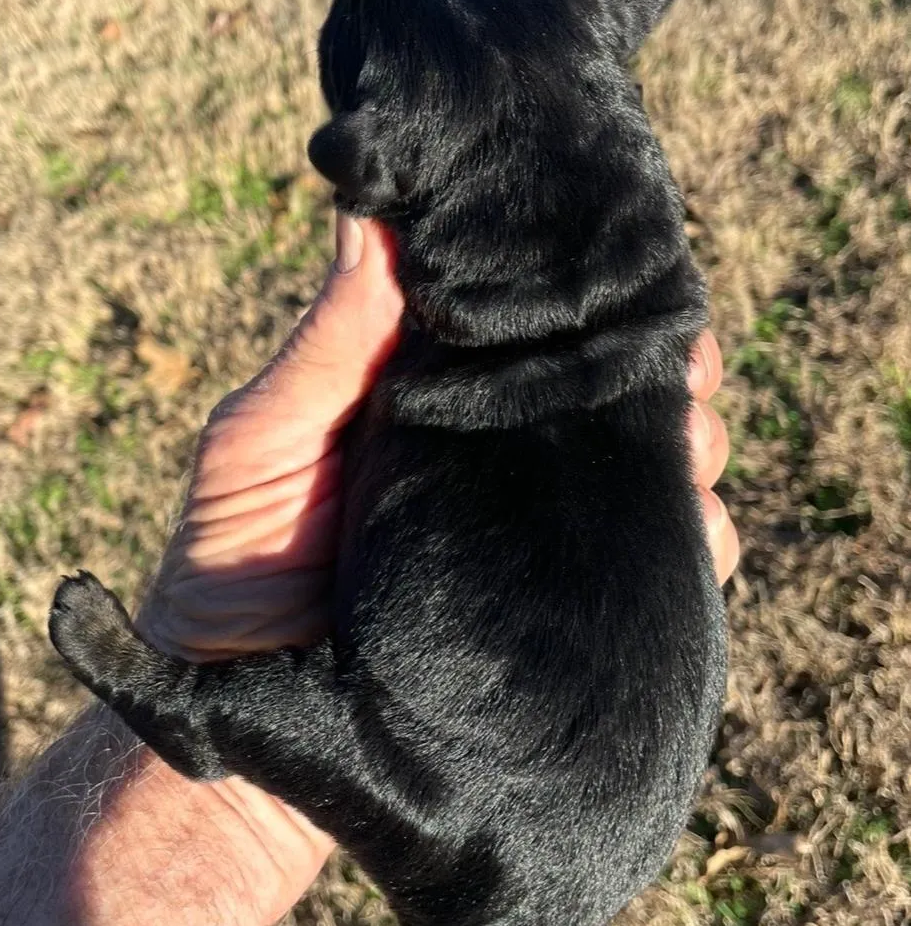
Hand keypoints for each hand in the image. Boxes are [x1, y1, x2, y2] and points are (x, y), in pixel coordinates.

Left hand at [137, 215, 738, 663]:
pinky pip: (644, 564)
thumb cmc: (229, 573)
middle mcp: (485, 459)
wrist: (250, 723)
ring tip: (688, 446)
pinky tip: (696, 528)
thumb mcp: (263, 441)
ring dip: (680, 446)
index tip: (627, 276)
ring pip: (637, 470)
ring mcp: (523, 534)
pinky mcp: (551, 610)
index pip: (520, 330)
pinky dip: (690, 540)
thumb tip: (373, 203)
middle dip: (653, 370)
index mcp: (425, 402)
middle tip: (683, 369)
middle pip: (595, 393)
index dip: (580, 300)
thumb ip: (329, 340)